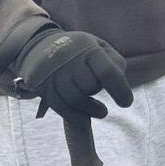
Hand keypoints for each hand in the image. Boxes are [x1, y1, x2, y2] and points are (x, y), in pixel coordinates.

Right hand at [12, 26, 133, 122]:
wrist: (38, 46)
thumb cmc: (79, 50)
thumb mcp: (99, 46)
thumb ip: (115, 63)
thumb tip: (121, 85)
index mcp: (87, 47)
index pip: (106, 72)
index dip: (120, 89)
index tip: (126, 103)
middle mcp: (68, 58)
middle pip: (90, 86)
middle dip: (97, 90)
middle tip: (97, 89)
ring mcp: (53, 73)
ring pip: (75, 100)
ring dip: (91, 110)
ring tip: (101, 112)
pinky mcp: (42, 87)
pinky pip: (61, 108)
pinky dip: (76, 117)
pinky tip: (85, 120)